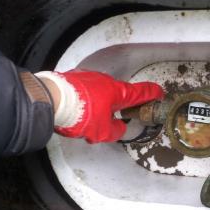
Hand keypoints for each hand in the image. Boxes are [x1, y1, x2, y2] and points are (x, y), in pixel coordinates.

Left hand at [36, 70, 163, 143]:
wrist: (50, 99)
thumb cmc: (79, 113)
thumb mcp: (102, 132)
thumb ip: (115, 131)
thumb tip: (118, 128)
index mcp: (118, 92)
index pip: (142, 92)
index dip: (153, 94)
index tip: (159, 93)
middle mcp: (106, 81)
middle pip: (118, 94)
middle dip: (118, 107)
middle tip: (114, 119)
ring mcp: (89, 77)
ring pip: (100, 93)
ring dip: (98, 105)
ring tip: (87, 120)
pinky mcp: (74, 78)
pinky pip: (85, 91)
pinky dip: (85, 101)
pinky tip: (76, 111)